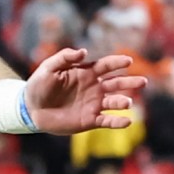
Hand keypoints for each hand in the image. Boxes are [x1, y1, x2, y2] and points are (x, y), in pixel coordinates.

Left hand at [26, 48, 145, 134]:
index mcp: (86, 73)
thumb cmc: (39, 85)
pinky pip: (107, 121)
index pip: (106, 66)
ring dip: (122, 102)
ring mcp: (93, 104)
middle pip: (116, 84)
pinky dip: (118, 121)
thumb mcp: (49, 67)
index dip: (117, 63)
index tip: (128, 61)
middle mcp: (94, 88)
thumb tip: (84, 51)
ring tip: (127, 102)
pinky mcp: (89, 120)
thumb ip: (65, 57)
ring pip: (114, 102)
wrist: (31, 109)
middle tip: (143, 82)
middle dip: (130, 82)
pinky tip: (128, 120)